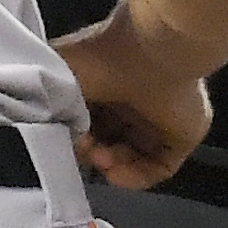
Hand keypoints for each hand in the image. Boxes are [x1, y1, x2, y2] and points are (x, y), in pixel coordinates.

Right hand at [56, 17, 210, 187]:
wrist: (146, 51)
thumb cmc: (98, 56)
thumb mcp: (57, 74)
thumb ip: (48, 101)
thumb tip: (44, 127)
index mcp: (110, 84)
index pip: (91, 122)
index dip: (75, 137)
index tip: (63, 139)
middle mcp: (136, 101)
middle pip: (111, 142)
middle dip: (92, 153)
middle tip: (83, 149)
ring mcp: (161, 119)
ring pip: (133, 157)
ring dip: (110, 165)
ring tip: (99, 158)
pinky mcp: (183, 134)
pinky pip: (159, 167)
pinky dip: (135, 176)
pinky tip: (114, 172)